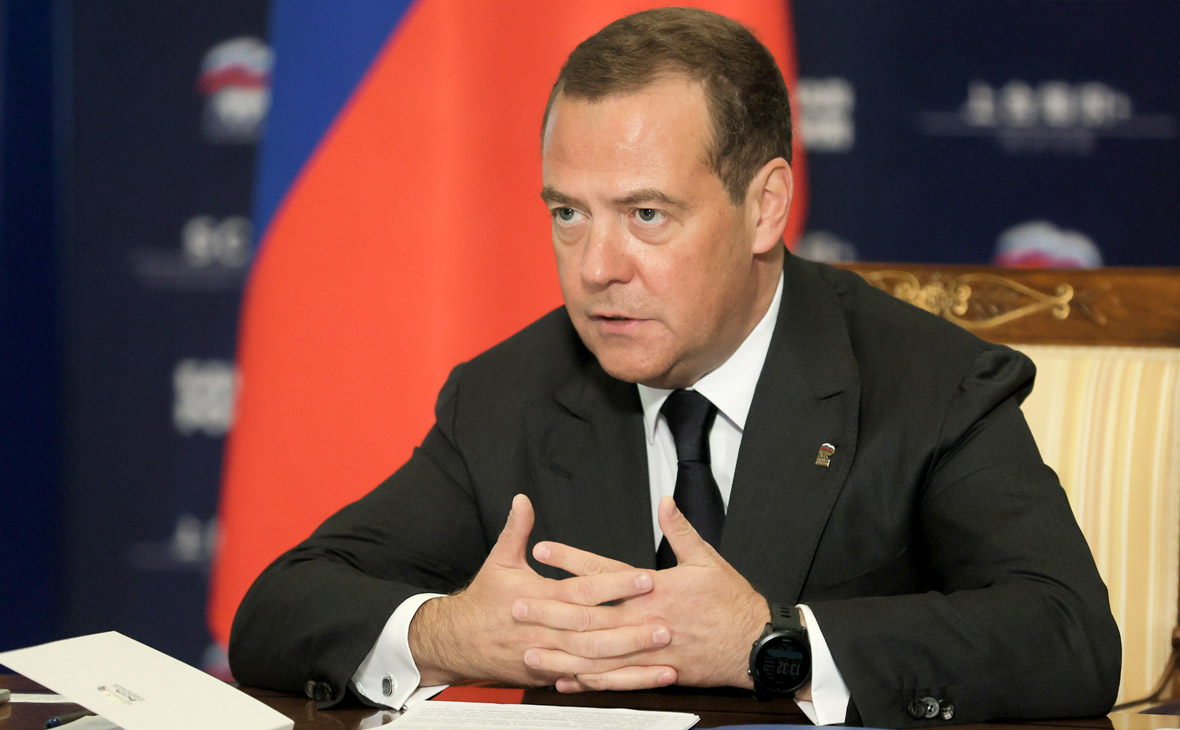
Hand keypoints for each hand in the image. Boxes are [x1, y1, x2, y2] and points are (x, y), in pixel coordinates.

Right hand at [408, 494, 670, 685]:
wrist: (457, 642)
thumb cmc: (482, 602)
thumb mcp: (499, 560)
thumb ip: (516, 530)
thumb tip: (523, 500)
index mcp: (538, 599)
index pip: (583, 591)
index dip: (615, 584)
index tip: (644, 578)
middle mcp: (546, 631)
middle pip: (594, 632)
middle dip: (631, 630)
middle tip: (666, 625)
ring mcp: (549, 658)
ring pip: (595, 663)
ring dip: (630, 662)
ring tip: (664, 658)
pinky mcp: (551, 676)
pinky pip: (588, 682)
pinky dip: (615, 683)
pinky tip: (642, 680)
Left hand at [520, 496, 770, 691]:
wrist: (755, 645)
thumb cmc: (733, 603)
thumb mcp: (707, 558)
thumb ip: (680, 529)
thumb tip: (665, 502)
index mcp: (653, 588)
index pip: (602, 570)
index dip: (570, 560)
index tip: (542, 551)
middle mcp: (644, 619)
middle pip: (588, 615)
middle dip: (550, 611)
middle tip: (518, 606)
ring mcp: (647, 650)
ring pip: (595, 654)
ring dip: (561, 652)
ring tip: (530, 649)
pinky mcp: (654, 672)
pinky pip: (615, 680)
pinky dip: (589, 681)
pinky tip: (566, 679)